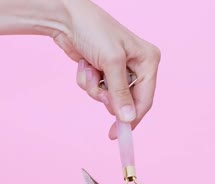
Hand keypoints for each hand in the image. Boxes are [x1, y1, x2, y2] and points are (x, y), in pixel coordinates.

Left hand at [53, 0, 160, 138]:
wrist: (67, 18)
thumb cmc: (94, 30)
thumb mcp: (112, 62)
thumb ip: (121, 93)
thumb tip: (129, 119)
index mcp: (148, 61)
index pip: (145, 99)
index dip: (132, 118)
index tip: (118, 134)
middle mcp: (137, 66)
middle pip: (126, 101)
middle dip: (108, 97)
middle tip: (99, 86)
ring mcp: (118, 70)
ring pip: (108, 98)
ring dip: (94, 87)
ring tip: (90, 68)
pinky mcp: (103, 71)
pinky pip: (96, 89)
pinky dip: (87, 81)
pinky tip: (85, 64)